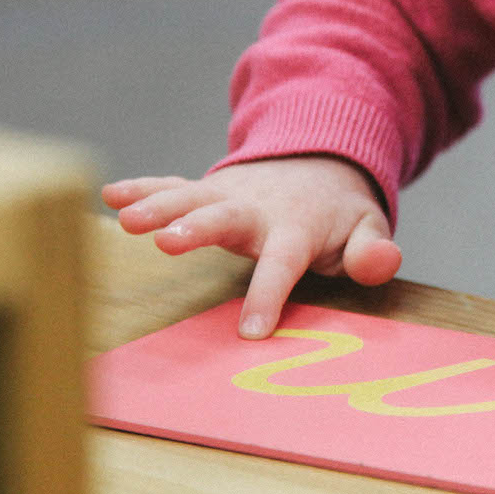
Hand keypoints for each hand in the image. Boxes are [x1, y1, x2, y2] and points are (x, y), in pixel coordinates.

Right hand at [101, 155, 400, 338]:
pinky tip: (110, 194)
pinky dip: (143, 187)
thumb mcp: (367, 230)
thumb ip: (373, 251)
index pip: (283, 263)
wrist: (321, 160)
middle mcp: (258, 209)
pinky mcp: (208, 190)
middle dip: (197, 228)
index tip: (251, 333)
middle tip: (165, 242)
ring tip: (127, 219)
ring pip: (192, 197)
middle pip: (227, 218)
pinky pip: (172, 184)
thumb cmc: (340, 214)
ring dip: (160, 205)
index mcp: (298, 227)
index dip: (269, 296)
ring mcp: (229, 195)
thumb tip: (384, 262)